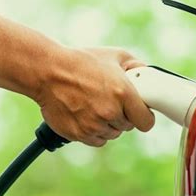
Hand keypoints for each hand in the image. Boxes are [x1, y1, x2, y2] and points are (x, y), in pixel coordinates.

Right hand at [35, 47, 154, 145]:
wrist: (47, 71)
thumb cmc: (81, 61)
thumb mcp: (114, 55)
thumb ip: (136, 67)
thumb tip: (148, 75)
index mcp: (123, 94)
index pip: (146, 122)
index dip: (144, 117)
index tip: (140, 112)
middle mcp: (110, 112)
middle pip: (128, 127)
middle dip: (123, 116)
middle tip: (111, 101)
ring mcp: (94, 125)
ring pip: (112, 134)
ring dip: (108, 124)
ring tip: (95, 105)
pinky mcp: (79, 134)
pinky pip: (96, 140)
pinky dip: (94, 131)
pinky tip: (86, 115)